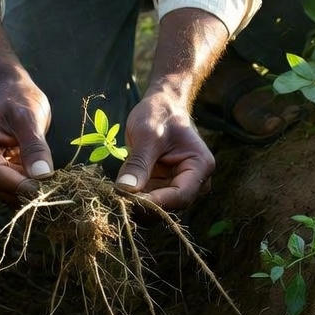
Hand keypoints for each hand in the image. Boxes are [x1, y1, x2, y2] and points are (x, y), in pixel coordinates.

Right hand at [0, 78, 53, 201]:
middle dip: (29, 190)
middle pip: (3, 188)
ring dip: (33, 191)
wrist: (15, 93)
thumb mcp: (29, 118)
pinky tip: (51, 180)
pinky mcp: (3, 174)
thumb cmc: (19, 98)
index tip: (49, 188)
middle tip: (60, 186)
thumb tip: (42, 175)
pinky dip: (34, 187)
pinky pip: (18, 188)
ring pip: (11, 193)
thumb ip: (34, 146)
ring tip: (58, 183)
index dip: (23, 186)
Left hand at [115, 91, 214, 209]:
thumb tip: (124, 189)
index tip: (129, 200)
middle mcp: (195, 182)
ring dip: (136, 204)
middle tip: (116, 198)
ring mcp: (178, 186)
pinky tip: (117, 192)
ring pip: (157, 208)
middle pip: (170, 206)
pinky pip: (148, 201)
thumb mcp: (147, 135)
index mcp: (200, 167)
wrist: (161, 106)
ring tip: (114, 194)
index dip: (155, 203)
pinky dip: (133, 199)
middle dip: (143, 205)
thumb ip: (138, 163)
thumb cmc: (159, 114)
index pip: (180, 196)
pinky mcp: (163, 188)